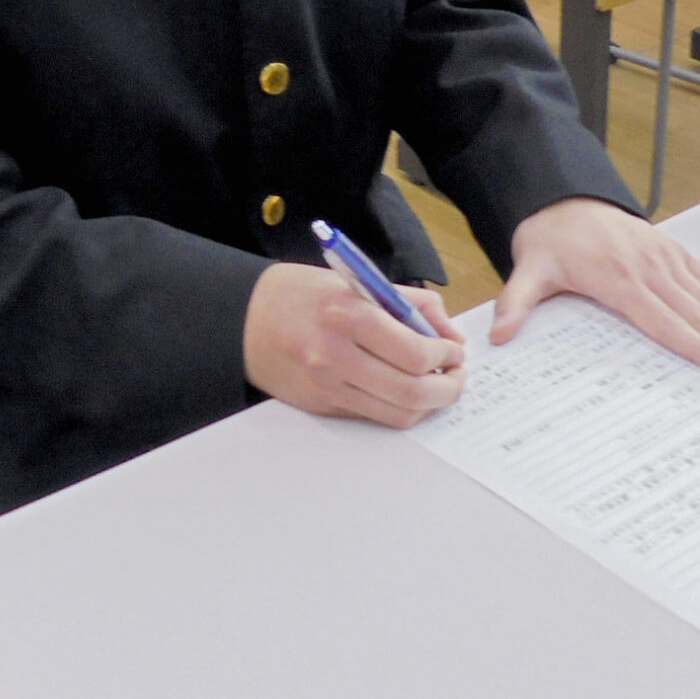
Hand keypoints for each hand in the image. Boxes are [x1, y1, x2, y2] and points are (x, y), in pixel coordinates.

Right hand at [243, 262, 467, 427]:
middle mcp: (335, 354)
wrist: (242, 318)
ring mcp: (326, 385)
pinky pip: (372, 416)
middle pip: (412, 391)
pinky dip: (399, 409)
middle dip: (447, 388)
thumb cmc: (302, 293)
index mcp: (347, 314)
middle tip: (457, 376)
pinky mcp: (320, 405)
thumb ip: (409, 303)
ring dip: (428, 405)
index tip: (455, 351)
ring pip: (397, 413)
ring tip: (438, 387)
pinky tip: (406, 392)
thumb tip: (450, 335)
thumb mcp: (356, 281)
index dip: (446, 356)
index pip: (415, 352)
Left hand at [494, 197, 699, 383]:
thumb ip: (516, 303)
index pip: (664, 321)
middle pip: (699, 316)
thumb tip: (499, 335)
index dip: (698, 347)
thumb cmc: (549, 240)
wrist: (561, 197)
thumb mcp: (528, 270)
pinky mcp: (673, 251)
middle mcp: (649, 267)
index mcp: (617, 278)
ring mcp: (665, 257)